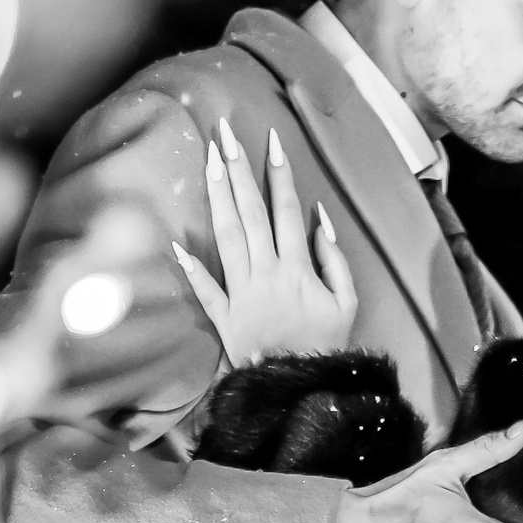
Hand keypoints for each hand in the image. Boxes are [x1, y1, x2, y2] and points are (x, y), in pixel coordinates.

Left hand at [174, 119, 358, 364]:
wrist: (298, 387)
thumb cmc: (325, 345)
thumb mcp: (346, 302)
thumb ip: (334, 259)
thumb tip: (320, 219)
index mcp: (297, 267)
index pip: (286, 210)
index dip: (279, 173)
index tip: (270, 140)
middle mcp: (265, 272)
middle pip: (250, 212)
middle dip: (239, 170)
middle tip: (225, 134)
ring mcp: (241, 292)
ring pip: (226, 237)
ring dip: (217, 197)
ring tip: (209, 163)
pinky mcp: (223, 316)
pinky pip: (205, 290)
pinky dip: (191, 268)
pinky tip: (176, 242)